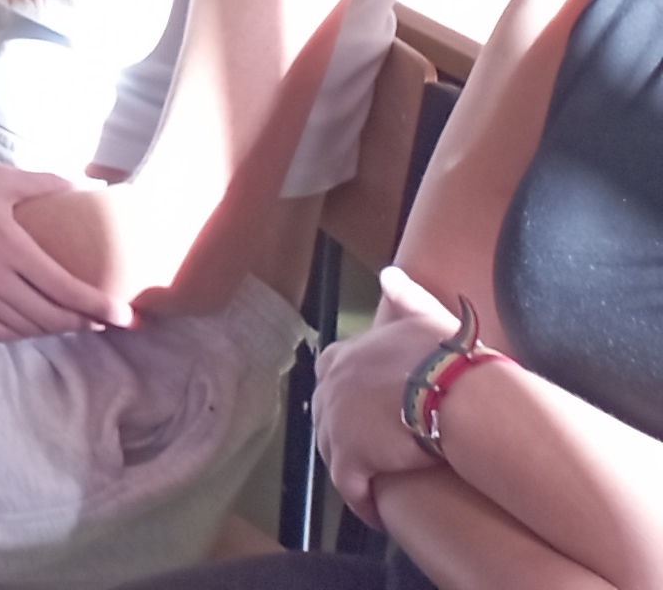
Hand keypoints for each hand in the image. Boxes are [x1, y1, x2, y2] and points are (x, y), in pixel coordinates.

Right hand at [0, 127, 127, 340]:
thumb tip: (85, 187)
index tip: (126, 317)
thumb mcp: (0, 177)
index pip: (65, 289)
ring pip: (22, 327)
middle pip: (48, 316)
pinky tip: (31, 325)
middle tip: (102, 320)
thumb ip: (45, 184)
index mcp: (8, 244)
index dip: (99, 307)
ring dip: (52, 329)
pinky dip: (18, 333)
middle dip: (82, 322)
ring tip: (71, 321)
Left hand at [316, 274, 455, 520]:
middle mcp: (330, 386)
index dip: (349, 397)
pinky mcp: (351, 458)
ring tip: (374, 485)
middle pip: (329, 418)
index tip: (366, 412)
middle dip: (347, 436)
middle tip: (373, 454)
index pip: (331, 376)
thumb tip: (390, 274)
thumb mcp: (424, 318)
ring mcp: (336, 423)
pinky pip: (351, 487)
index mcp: (345, 354)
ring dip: (354, 471)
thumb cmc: (448, 358)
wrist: (456, 394)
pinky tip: (375, 511)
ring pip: (336, 455)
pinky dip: (362, 500)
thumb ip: (405, 298)